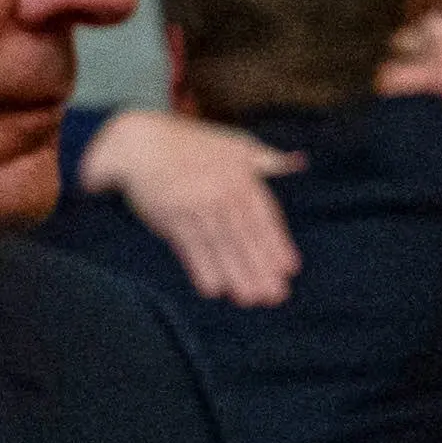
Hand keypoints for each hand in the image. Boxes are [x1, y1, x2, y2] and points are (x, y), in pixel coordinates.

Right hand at [81, 110, 303, 306]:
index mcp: (241, 177)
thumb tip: (299, 161)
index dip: (277, 244)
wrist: (141, 143)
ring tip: (250, 299)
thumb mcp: (233, 144)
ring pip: (222, 246)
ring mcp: (197, 205)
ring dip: (236, 274)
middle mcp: (222, 192)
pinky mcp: (172, 216)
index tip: (289, 269)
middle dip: (261, 268)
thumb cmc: (191, 144)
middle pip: (246, 236)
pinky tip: (213, 290)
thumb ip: (266, 159)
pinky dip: (202, 268)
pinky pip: (191, 247)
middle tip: (275, 296)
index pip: (265, 216)